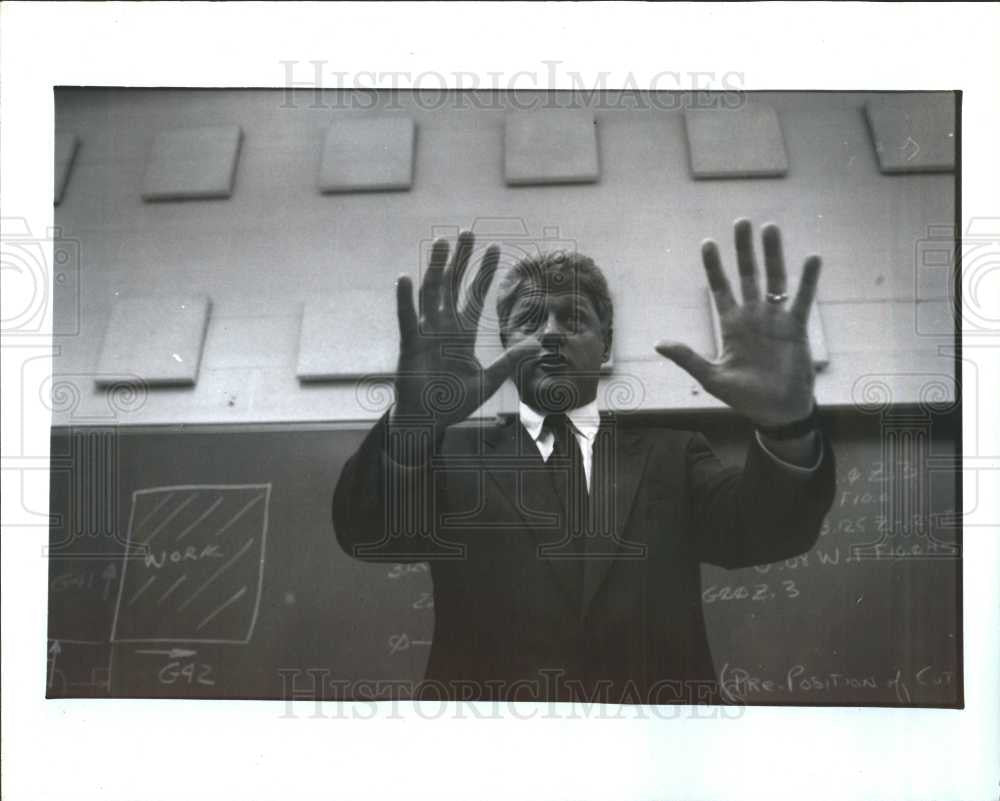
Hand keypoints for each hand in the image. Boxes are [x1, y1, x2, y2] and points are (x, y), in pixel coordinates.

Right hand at [392, 231, 540, 435]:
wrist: (428, 421)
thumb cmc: (454, 402)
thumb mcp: (488, 381)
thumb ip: (509, 361)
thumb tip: (536, 345)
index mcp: (462, 333)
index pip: (475, 295)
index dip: (483, 272)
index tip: (494, 248)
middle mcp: (443, 327)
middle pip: (452, 285)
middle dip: (461, 260)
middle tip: (467, 232)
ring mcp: (426, 333)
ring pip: (431, 293)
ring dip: (436, 268)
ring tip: (442, 244)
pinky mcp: (410, 345)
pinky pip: (408, 318)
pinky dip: (405, 299)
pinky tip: (406, 278)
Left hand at [655, 219, 820, 426]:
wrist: (777, 412)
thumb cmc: (744, 397)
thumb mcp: (711, 377)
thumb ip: (688, 358)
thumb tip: (658, 343)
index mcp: (731, 326)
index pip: (721, 289)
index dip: (714, 267)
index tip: (708, 243)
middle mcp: (753, 317)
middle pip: (747, 275)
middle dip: (743, 250)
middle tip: (742, 222)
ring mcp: (776, 320)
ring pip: (774, 279)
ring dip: (773, 254)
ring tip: (770, 228)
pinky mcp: (796, 328)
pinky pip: (802, 299)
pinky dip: (808, 280)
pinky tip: (812, 258)